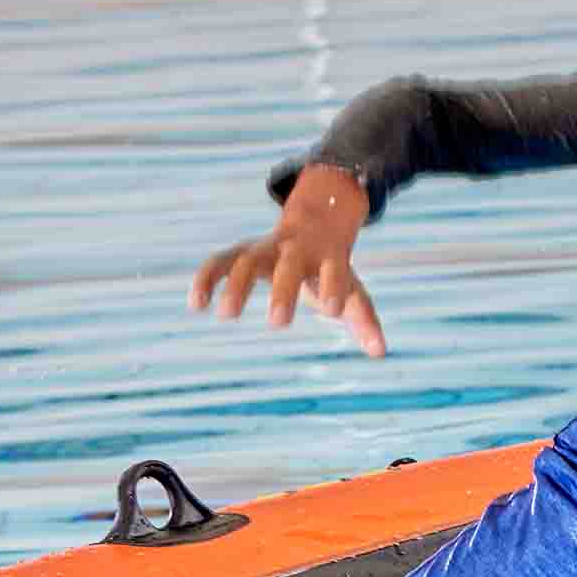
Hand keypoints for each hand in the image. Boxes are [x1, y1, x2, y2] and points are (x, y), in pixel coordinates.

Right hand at [192, 163, 386, 354]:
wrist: (314, 223)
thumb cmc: (334, 267)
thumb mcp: (352, 289)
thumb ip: (364, 318)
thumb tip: (380, 352)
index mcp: (328, 257)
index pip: (334, 271)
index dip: (333, 287)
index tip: (330, 311)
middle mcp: (295, 250)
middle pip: (289, 266)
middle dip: (284, 291)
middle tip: (279, 323)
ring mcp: (265, 248)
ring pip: (247, 260)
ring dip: (236, 285)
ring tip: (226, 315)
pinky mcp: (241, 252)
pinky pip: (219, 261)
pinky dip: (206, 278)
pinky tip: (196, 303)